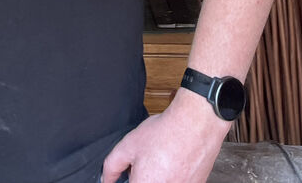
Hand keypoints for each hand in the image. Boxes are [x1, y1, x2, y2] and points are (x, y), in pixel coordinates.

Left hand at [101, 90, 230, 182]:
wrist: (196, 124)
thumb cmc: (165, 133)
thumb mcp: (129, 145)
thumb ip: (112, 166)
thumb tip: (106, 179)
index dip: (130, 178)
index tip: (131, 172)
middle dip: (143, 176)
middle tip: (147, 163)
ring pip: (162, 182)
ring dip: (159, 175)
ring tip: (162, 160)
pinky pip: (177, 181)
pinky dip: (174, 175)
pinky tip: (175, 160)